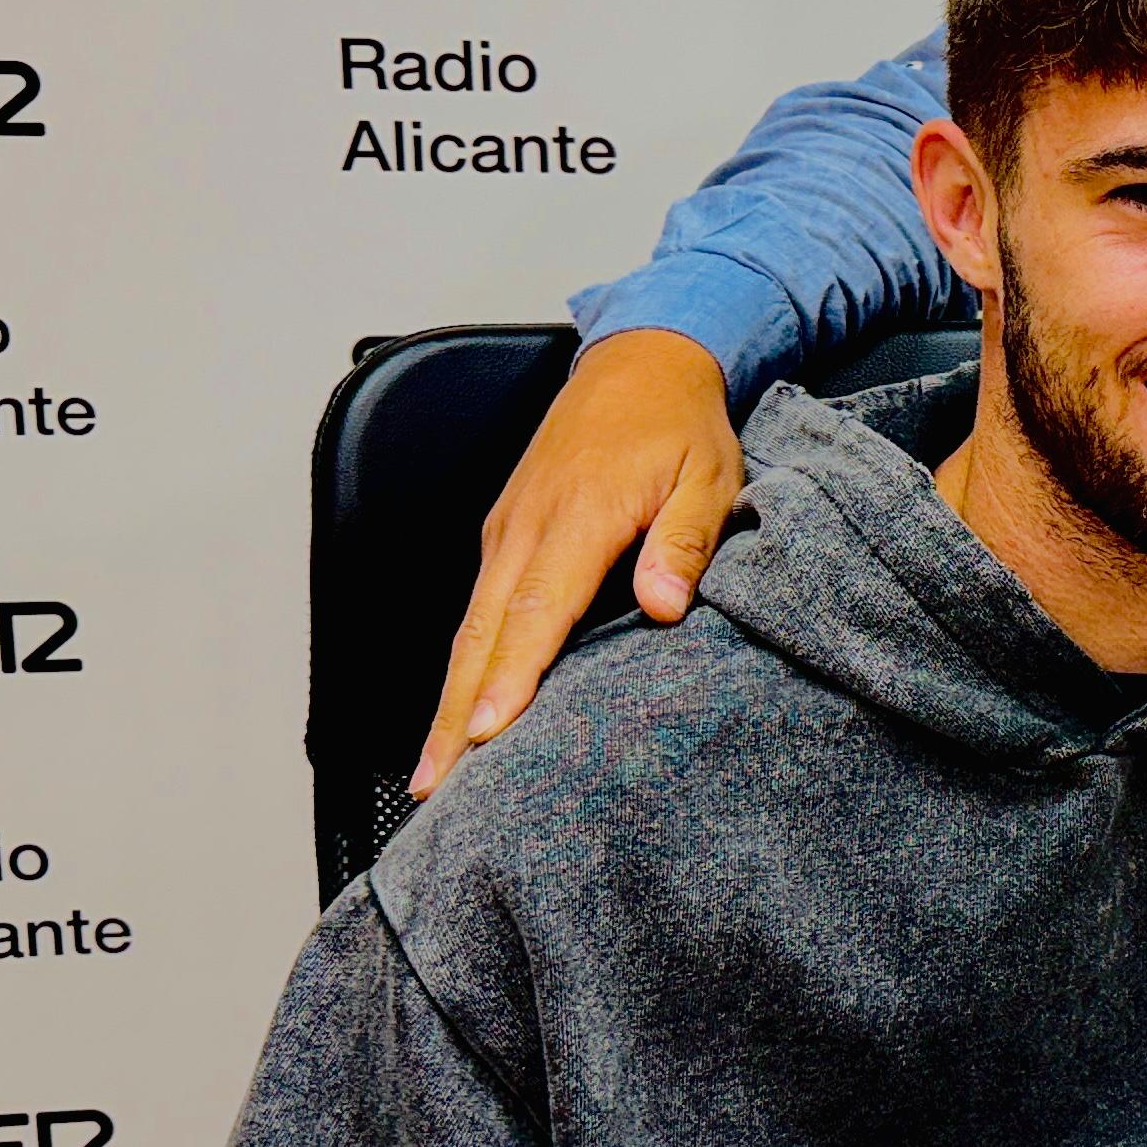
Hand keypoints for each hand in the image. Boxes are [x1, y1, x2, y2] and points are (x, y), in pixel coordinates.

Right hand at [412, 329, 743, 796]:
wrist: (640, 359)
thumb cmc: (681, 426)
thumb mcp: (709, 476)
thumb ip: (684, 543)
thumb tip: (661, 609)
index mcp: (578, 515)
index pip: (536, 610)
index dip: (510, 678)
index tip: (485, 736)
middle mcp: (527, 526)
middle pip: (482, 634)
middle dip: (455, 713)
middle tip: (437, 787)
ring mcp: (508, 528)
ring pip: (471, 626)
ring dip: (450, 696)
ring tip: (438, 770)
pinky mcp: (506, 530)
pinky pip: (479, 607)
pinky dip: (466, 662)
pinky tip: (464, 707)